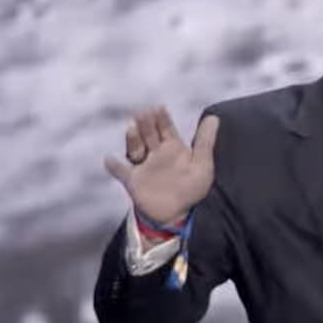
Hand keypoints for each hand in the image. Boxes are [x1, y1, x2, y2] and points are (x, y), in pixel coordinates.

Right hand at [103, 106, 219, 223]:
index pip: (165, 128)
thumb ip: (205, 142)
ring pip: (135, 148)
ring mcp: (143, 166)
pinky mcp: (133, 181)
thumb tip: (213, 117)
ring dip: (133, 139)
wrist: (176, 214)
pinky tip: (109, 159)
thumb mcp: (202, 164)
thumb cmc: (191, 188)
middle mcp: (156, 153)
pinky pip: (121, 172)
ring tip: (132, 129)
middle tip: (143, 113)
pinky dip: (114, 166)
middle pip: (148, 134)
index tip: (158, 107)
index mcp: (172, 148)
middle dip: (146, 124)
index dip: (162, 118)